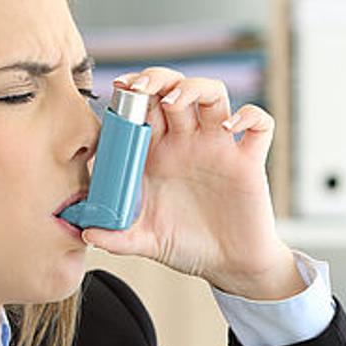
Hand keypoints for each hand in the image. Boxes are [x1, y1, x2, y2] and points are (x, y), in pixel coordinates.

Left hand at [81, 67, 300, 299]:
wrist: (227, 267)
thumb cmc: (187, 246)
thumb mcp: (146, 242)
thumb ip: (117, 237)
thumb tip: (86, 233)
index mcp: (159, 153)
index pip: (145, 106)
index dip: (133, 91)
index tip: (119, 90)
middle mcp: (189, 143)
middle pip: (175, 88)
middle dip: (157, 78)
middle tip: (140, 89)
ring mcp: (219, 148)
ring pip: (213, 94)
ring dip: (194, 87)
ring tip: (175, 100)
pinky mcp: (249, 161)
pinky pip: (259, 124)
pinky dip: (248, 117)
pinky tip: (230, 128)